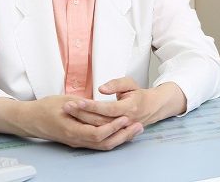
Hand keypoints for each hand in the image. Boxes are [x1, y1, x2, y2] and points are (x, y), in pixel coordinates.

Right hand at [0, 95, 142, 150]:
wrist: (30, 119)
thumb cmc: (45, 108)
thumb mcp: (65, 102)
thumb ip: (83, 106)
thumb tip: (100, 107)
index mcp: (72, 130)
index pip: (98, 134)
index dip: (114, 127)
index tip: (126, 118)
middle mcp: (76, 140)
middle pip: (104, 143)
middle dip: (123, 135)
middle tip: (139, 126)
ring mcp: (77, 142)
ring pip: (103, 146)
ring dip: (120, 138)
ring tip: (135, 129)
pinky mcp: (78, 141)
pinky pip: (97, 144)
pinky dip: (111, 138)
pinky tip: (121, 132)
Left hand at [63, 78, 186, 126]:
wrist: (152, 108)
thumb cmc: (139, 94)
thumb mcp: (131, 84)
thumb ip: (116, 84)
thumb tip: (101, 89)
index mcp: (130, 108)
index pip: (108, 109)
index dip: (92, 106)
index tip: (78, 101)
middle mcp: (125, 121)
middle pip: (100, 121)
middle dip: (81, 114)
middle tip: (67, 106)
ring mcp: (120, 130)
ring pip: (98, 129)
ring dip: (82, 121)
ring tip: (68, 111)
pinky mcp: (115, 135)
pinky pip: (100, 135)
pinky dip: (87, 129)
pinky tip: (75, 122)